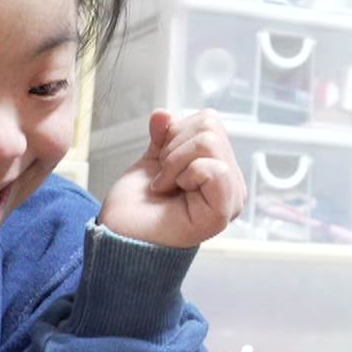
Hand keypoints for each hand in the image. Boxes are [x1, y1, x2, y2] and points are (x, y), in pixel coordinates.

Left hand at [99, 108, 245, 247]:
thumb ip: (163, 137)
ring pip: (210, 143)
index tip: (162, 165)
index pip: (210, 122)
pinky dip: (186, 173)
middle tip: (163, 179)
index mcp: (219, 167)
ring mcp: (231, 197)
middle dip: (174, 149)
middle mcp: (232, 181)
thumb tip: (163, 114)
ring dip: (175, 163)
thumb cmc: (136, 209)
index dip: (177, 134)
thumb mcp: (151, 162)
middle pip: (210, 128)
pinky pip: (214, 168)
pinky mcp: (223, 212)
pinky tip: (173, 192)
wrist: (120, 237)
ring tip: (167, 186)